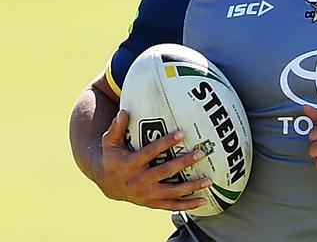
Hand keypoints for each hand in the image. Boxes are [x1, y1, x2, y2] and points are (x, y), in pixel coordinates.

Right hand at [95, 110, 211, 210]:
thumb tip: (124, 111)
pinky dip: (187, 205)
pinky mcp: (152, 203)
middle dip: (183, 163)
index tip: (181, 133)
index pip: (150, 152)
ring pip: (172, 192)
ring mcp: (147, 195)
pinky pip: (172, 206)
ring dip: (191, 187)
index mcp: (130, 164)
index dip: (165, 143)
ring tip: (208, 180)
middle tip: (200, 153)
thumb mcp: (110, 142)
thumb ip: (117, 127)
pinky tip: (203, 201)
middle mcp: (139, 181)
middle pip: (165, 172)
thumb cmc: (113, 157)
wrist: (108, 184)